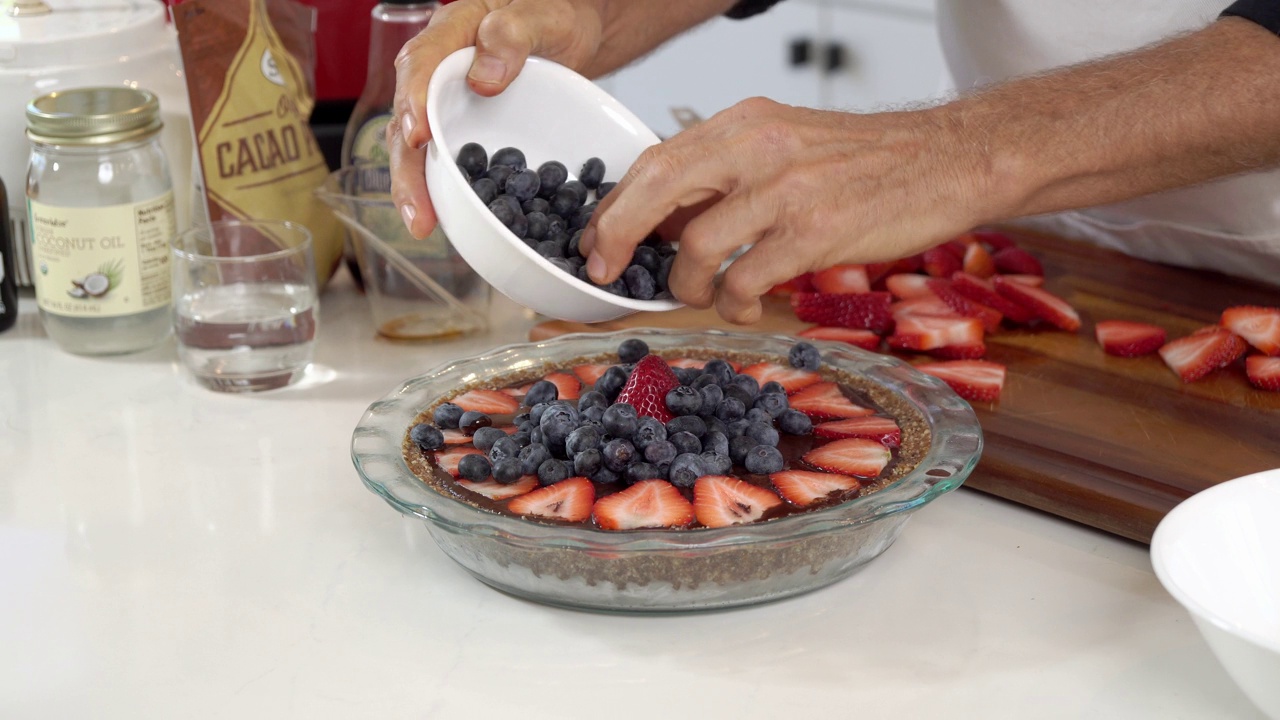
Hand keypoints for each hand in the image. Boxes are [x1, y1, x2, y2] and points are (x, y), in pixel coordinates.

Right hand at [387, 0, 606, 237]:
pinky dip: (444, 190)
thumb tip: (482, 80)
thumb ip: (512, 35)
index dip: (414, 101)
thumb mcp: (543, 15)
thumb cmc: (555, 13)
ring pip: (418, 147)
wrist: (573, 29)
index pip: (419, 64)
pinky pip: (447, 160)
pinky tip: (448, 221)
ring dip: (416, 187)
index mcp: (451, 32)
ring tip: (422, 224)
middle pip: (407, 118)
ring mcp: (448, 103)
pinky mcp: (465, 130)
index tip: (417, 137)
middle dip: (407, 166)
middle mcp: (438, 71)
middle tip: (417, 206)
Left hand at [579, 97, 996, 323]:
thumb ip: (727, 172)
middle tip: (606, 272)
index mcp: (746, 123)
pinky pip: (745, 279)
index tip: (596, 240)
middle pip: (657, 189)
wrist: (948, 159)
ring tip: (701, 295)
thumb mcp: (786, 142)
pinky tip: (746, 306)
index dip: (615, 205)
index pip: (655, 159)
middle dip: (617, 236)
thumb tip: (664, 218)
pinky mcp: (815, 232)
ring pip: (695, 244)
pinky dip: (733, 302)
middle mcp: (759, 146)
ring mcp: (786, 190)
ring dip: (686, 283)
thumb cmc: (867, 160)